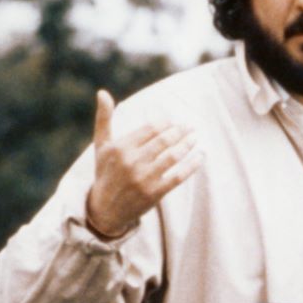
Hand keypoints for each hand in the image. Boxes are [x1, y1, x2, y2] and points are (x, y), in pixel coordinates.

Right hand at [84, 89, 201, 237]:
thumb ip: (104, 118)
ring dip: (188, 144)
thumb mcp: (101, 146)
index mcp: (120, 148)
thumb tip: (102, 92)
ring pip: (173, 156)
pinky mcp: (154, 193)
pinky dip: (192, 165)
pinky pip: (178, 176)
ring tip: (195, 137)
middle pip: (163, 141)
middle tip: (190, 126)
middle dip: (180, 131)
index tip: (173, 121)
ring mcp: (144, 178)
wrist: (105, 210)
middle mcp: (131, 162)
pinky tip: (201, 156)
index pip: (150, 129)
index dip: (165, 123)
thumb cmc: (105, 172)